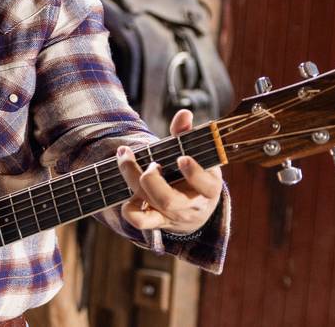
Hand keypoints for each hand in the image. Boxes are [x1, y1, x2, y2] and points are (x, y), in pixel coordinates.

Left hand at [117, 109, 222, 234]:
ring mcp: (172, 216)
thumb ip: (188, 134)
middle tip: (150, 163)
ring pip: (150, 207)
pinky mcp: (157, 222)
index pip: (205, 185)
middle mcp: (190, 206)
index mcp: (208, 188)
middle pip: (168, 199)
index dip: (193, 173)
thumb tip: (184, 113)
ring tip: (126, 157)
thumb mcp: (199, 156)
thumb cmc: (196, 176)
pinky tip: (127, 184)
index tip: (182, 158)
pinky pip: (139, 220)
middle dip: (152, 179)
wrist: (197, 210)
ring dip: (132, 180)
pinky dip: (128, 206)